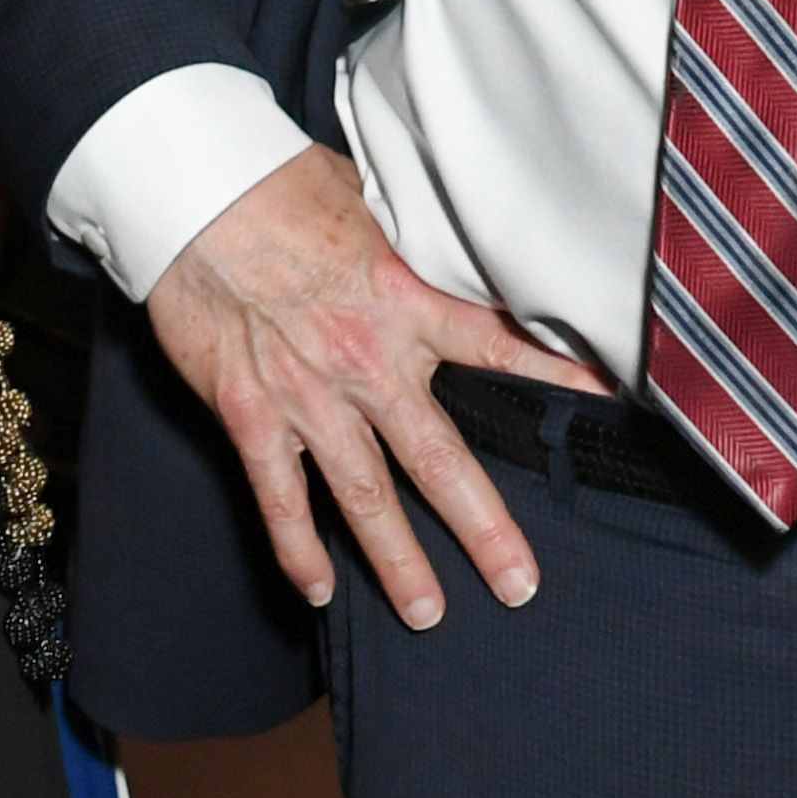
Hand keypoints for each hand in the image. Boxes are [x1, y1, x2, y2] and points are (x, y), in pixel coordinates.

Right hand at [141, 149, 607, 633]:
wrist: (193, 196)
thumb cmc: (279, 184)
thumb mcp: (367, 198)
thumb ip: (405, 241)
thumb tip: (436, 229)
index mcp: (405, 303)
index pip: (496, 347)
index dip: (552, 375)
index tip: (604, 404)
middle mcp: (366, 362)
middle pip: (439, 459)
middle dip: (483, 527)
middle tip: (518, 584)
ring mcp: (308, 397)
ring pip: (364, 496)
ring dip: (398, 561)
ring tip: (428, 613)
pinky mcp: (251, 415)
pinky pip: (279, 497)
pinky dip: (297, 548)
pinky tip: (319, 589)